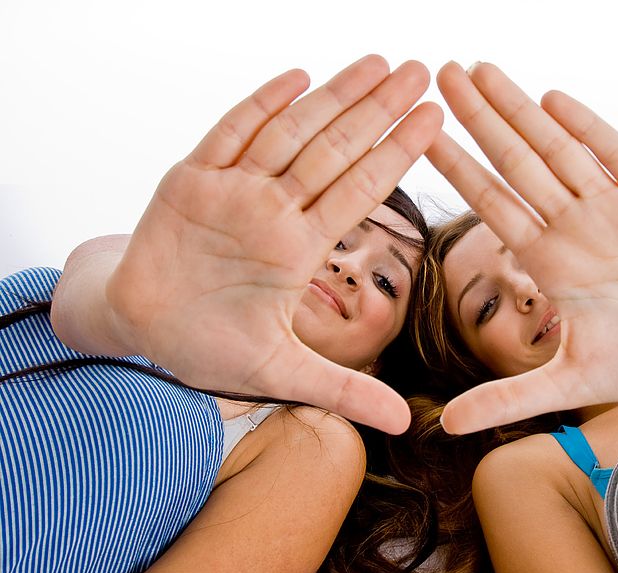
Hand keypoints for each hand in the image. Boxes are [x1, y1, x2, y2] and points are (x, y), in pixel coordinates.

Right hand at [106, 56, 442, 433]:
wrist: (143, 330)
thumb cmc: (210, 347)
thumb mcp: (282, 374)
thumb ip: (344, 390)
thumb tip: (406, 425)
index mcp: (299, 249)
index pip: (360, 192)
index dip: (397, 156)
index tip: (436, 121)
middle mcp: (274, 212)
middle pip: (335, 152)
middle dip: (378, 112)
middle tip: (424, 72)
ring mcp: (233, 192)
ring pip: (291, 135)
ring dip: (333, 99)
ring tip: (379, 64)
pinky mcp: (189, 182)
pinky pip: (226, 137)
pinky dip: (259, 108)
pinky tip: (297, 78)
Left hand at [427, 62, 617, 433]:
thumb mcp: (571, 383)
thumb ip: (509, 398)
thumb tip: (446, 426)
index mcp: (549, 260)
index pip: (490, 204)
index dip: (455, 168)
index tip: (419, 134)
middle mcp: (572, 225)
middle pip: (514, 162)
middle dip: (478, 119)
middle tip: (438, 74)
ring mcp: (612, 206)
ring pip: (556, 148)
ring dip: (519, 110)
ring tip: (480, 70)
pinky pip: (615, 153)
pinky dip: (585, 128)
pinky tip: (552, 99)